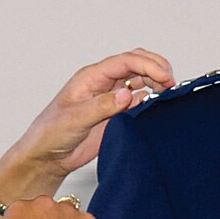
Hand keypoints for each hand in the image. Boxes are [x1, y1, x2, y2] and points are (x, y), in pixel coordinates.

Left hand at [0, 48, 176, 201]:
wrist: (47, 157)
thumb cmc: (51, 134)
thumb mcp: (75, 119)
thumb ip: (102, 106)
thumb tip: (127, 94)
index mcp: (91, 77)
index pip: (125, 61)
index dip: (148, 65)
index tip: (165, 78)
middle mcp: (103, 83)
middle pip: (136, 64)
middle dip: (156, 68)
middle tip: (172, 83)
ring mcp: (111, 97)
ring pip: (140, 79)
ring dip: (156, 82)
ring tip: (169, 93)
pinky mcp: (116, 113)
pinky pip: (139, 99)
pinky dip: (152, 99)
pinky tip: (157, 105)